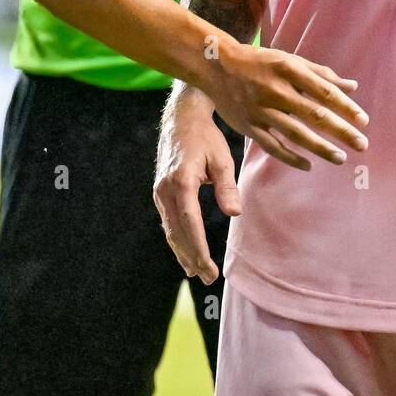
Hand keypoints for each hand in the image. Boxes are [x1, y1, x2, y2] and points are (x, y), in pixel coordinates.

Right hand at [154, 88, 241, 283]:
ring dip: (183, 252)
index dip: (199, 250)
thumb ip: (227, 186)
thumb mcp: (221, 157)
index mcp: (182, 181)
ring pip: (170, 229)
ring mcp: (160, 190)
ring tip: (197, 272)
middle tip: (207, 278)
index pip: (190, 224)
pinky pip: (168, 220)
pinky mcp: (161, 190)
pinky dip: (178, 238)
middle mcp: (166, 188)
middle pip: (177, 232)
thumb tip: (234, 213)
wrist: (181, 117)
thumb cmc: (205, 136)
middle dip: (192, 257)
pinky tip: (186, 251)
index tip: (209, 269)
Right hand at [198, 40, 366, 168]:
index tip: (364, 121)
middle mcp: (276, 90)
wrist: (217, 66)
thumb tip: (353, 86)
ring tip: (341, 158)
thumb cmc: (260, 62)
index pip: (325, 92)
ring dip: (321, 148)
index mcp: (289, 70)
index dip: (346, 107)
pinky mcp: (249, 126)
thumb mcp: (290, 60)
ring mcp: (261, 110)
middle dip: (341, 131)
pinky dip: (291, 158)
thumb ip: (321, 74)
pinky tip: (309, 165)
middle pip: (315, 115)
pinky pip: (273, 146)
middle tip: (362, 145)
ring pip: (296, 134)